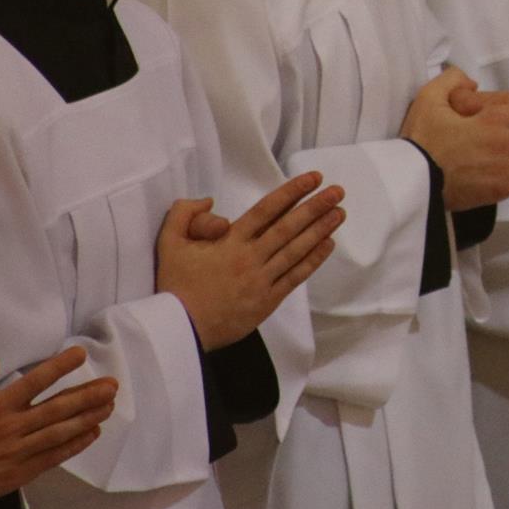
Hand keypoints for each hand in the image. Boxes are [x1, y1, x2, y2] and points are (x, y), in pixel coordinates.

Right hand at [0, 346, 117, 502]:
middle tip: (113, 385)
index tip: (80, 354)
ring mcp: (18, 453)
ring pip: (61, 432)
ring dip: (88, 417)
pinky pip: (54, 457)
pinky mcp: (19, 473)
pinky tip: (92, 433)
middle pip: (58, 408)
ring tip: (110, 405)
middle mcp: (12, 428)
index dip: (59, 367)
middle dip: (87, 395)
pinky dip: (75, 444)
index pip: (34, 382)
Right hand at [156, 172, 345, 350]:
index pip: (267, 209)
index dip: (292, 192)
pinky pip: (295, 276)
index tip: (313, 179)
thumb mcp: (168, 243)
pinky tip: (328, 245)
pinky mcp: (267, 300)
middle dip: (315, 207)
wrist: (179, 329)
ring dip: (320, 230)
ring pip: (296, 250)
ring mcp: (262, 279)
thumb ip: (183, 214)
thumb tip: (209, 200)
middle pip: (289, 227)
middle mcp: (251, 257)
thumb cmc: (175, 286)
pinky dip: (313, 259)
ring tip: (339, 213)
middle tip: (337, 191)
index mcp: (229, 241)